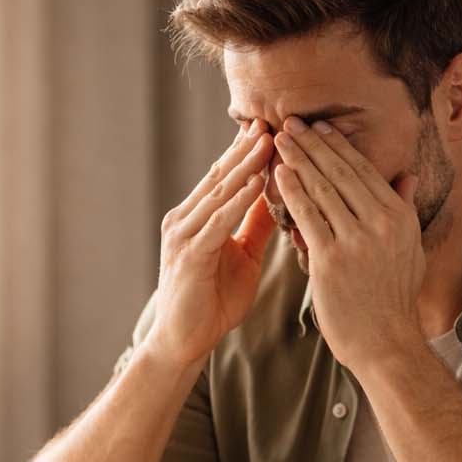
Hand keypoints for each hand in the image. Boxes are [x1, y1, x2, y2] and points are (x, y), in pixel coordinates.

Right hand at [145, 120, 276, 367]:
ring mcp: (183, 236)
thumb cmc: (212, 302)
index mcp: (196, 218)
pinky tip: (257, 184)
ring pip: (219, 192)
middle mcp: (184, 220)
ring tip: (269, 141)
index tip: (272, 126)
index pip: (225, 176)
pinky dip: (238, 201)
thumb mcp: (243, 256)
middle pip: (220, 175)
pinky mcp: (189, 256)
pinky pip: (217, 222)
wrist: (183, 341)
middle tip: (273, 119)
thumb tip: (278, 193)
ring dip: (245, 166)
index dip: (246, 151)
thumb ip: (255, 224)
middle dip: (246, 148)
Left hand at [273, 117, 425, 371]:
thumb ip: (405, 208)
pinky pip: (307, 216)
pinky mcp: (332, 259)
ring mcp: (356, 240)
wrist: (386, 344)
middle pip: (340, 172)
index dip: (338, 146)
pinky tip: (278, 173)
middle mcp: (380, 223)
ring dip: (297, 159)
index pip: (364, 171)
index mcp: (399, 217)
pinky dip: (292, 191)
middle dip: (312, 144)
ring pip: (322, 189)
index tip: (318, 127)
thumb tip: (407, 175)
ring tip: (278, 140)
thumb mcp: (410, 249)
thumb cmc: (394, 300)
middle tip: (289, 122)